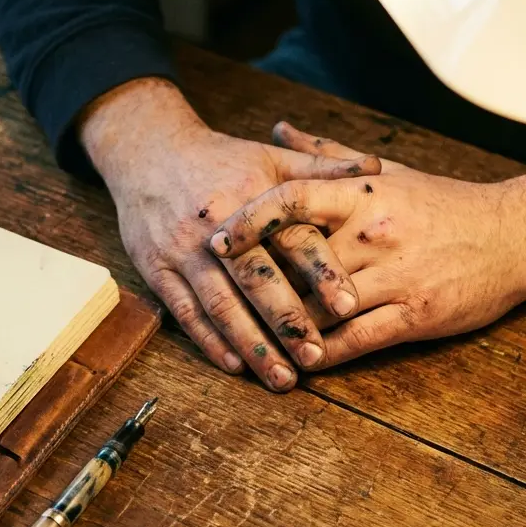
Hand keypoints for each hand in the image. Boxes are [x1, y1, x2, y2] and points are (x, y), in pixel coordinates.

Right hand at [79, 80, 381, 389]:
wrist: (148, 149)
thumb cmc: (220, 158)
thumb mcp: (272, 155)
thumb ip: (323, 167)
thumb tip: (377, 170)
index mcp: (251, 197)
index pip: (291, 238)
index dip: (321, 272)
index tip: (349, 306)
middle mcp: (217, 227)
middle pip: (255, 279)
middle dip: (287, 322)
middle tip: (316, 357)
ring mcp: (183, 251)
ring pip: (220, 304)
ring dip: (251, 344)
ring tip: (281, 377)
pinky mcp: (157, 270)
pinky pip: (184, 311)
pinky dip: (209, 341)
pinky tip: (233, 365)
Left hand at [208, 123, 525, 367]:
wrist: (517, 236)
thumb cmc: (445, 204)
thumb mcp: (389, 173)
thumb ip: (328, 157)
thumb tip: (279, 130)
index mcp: (365, 194)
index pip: (294, 200)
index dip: (250, 221)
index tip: (216, 240)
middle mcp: (375, 233)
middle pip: (298, 261)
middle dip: (257, 282)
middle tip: (216, 298)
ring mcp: (395, 276)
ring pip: (322, 306)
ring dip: (284, 326)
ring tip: (249, 340)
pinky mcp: (416, 316)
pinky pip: (357, 340)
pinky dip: (324, 353)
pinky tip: (300, 361)